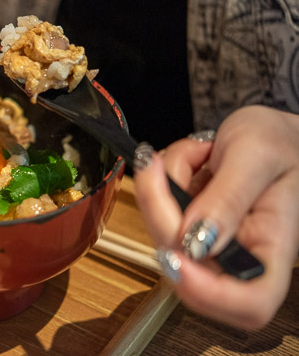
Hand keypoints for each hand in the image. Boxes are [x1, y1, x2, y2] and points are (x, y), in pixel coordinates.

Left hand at [133, 105, 298, 329]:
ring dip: (161, 189)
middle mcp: (238, 255)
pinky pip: (155, 217)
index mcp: (274, 247)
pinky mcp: (185, 229)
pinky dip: (159, 184)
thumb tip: (196, 242)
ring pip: (162, 238)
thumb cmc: (277, 141)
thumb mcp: (256, 156)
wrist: (266, 130)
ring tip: (193, 153)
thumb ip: (227, 197)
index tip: (178, 254)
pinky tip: (186, 161)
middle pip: (188, 271)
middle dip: (162, 216)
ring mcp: (207, 244)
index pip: (252, 303)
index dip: (210, 293)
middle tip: (162, 168)